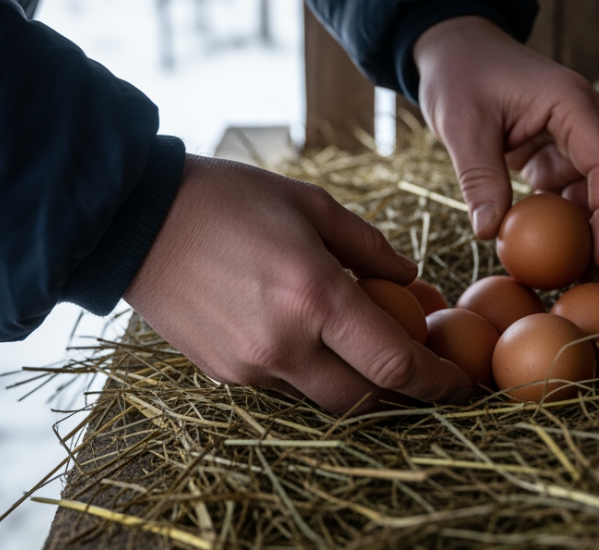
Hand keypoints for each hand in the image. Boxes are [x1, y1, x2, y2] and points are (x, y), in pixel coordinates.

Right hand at [123, 155, 472, 413]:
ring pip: (323, 396)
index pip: (396, 364)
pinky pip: (284, 384)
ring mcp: (250, 366)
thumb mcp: (311, 205)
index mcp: (315, 298)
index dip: (438, 381)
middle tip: (425, 372)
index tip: (462, 384)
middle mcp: (284, 344)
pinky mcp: (222, 373)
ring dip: (355, 382)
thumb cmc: (228, 199)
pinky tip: (311, 335)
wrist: (135, 220)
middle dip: (403, 393)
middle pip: (364, 398)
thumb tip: (411, 280)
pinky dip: (310, 369)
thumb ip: (369, 247)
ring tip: (368, 347)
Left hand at [415, 16, 598, 268]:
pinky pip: (574, 193)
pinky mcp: (558, 153)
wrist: (454, 48)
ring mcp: (575, 138)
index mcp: (573, 103)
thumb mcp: (461, 124)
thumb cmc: (458, 74)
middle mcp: (585, 120)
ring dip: (593, 230)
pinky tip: (551, 252)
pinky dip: (569, 223)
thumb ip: (479, 176)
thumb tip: (489, 233)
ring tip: (570, 273)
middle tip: (590, 275)